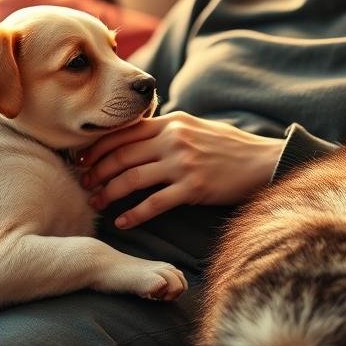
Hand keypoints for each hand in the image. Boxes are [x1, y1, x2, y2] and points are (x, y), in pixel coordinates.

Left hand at [77, 111, 285, 229]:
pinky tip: (122, 223)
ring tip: (97, 204)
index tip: (82, 160)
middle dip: (97, 172)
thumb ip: (166, 130)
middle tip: (84, 185)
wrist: (263, 161)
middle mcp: (174, 139)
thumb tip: (135, 136)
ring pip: (132, 179)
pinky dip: (134, 215)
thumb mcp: (195, 127)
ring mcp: (183, 164)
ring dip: (109, 193)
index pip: (123, 131)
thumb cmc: (228, 146)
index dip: (98, 147)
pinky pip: (154, 203)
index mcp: (172, 122)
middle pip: (121, 155)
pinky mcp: (193, 188)